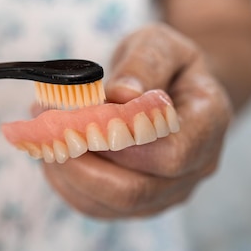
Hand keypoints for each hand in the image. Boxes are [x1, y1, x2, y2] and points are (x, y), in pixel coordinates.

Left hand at [41, 23, 231, 217]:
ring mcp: (168, 191)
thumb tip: (121, 93)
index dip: (120, 140)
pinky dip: (66, 182)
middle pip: (135, 190)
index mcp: (208, 124)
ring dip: (67, 171)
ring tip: (43, 135)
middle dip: (81, 161)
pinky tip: (51, 152)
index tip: (80, 113)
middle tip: (46, 128)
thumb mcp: (159, 43)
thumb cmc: (166, 63)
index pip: (170, 154)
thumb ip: (145, 63)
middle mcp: (195, 167)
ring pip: (110, 205)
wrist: (174, 88)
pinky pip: (97, 206)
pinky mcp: (140, 202)